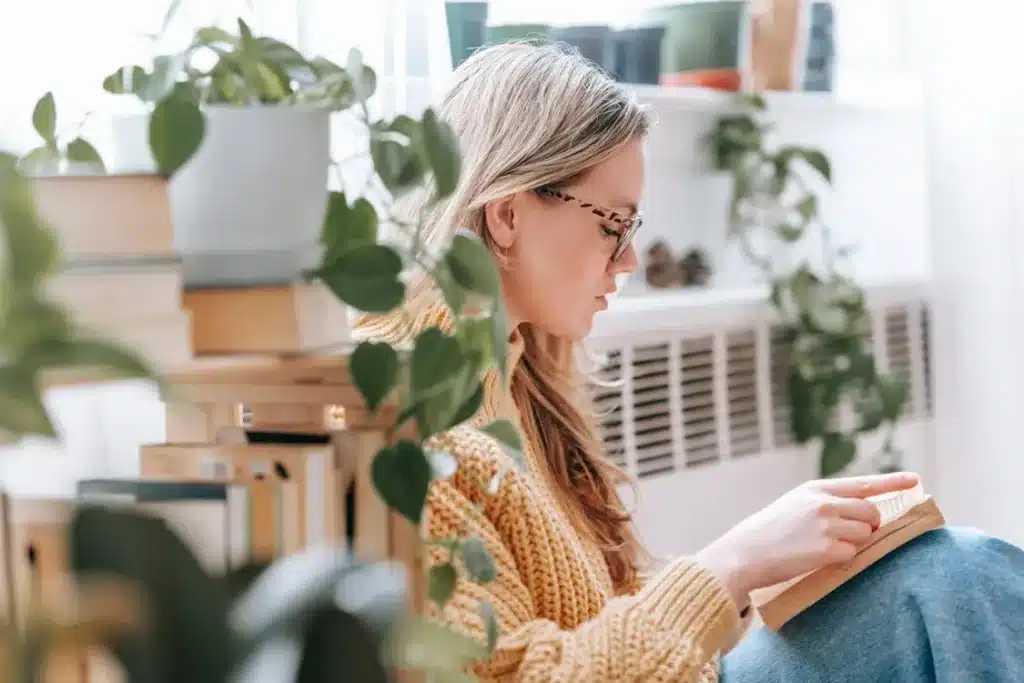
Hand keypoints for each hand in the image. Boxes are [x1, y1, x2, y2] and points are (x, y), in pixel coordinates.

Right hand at [696, 471, 919, 610]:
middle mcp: (824, 503)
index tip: (915, 480)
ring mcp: (827, 525)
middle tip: (845, 535)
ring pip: (864, 534)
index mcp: (816, 489)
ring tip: (821, 546)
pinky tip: (816, 557)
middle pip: (871, 513)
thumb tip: (864, 514)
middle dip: (867, 526)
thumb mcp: (795, 504)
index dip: (892, 482)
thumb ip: (826, 503)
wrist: (745, 552)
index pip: (864, 484)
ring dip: (851, 543)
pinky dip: (840, 559)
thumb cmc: (769, 531)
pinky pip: (851, 554)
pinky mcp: (827, 549)